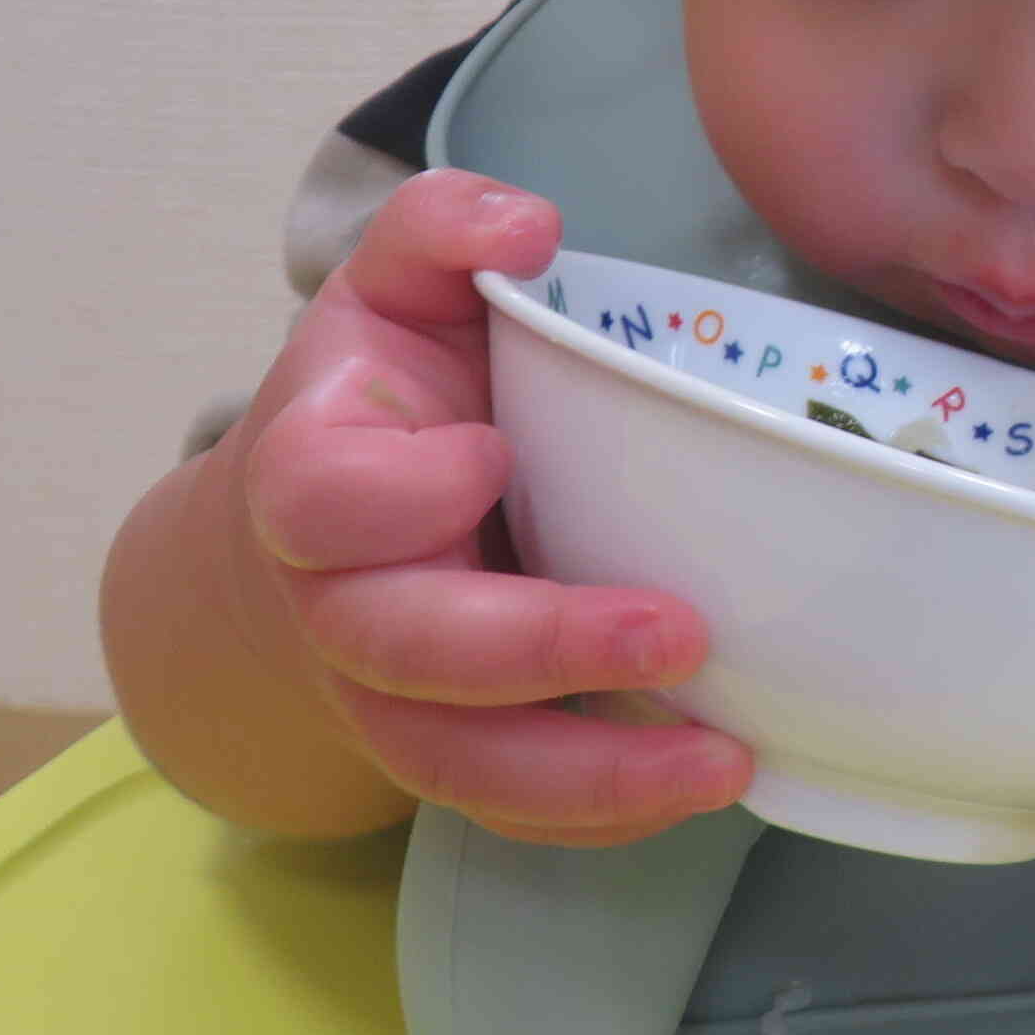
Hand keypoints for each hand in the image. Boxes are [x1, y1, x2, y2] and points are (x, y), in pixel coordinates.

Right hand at [223, 168, 751, 844]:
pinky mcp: (453, 754)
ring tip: (724, 762)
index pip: (320, 500)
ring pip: (464, 766)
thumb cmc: (383, 401)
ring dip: (594, 775)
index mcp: (310, 480)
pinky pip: (514, 810)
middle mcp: (337, 605)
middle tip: (679, 632)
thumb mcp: (395, 290)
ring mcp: (389, 699)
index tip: (493, 450)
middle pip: (410, 651)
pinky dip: (604, 812)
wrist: (312, 542)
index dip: (402, 491)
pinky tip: (705, 781)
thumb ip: (439, 226)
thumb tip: (527, 222)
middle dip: (542, 652)